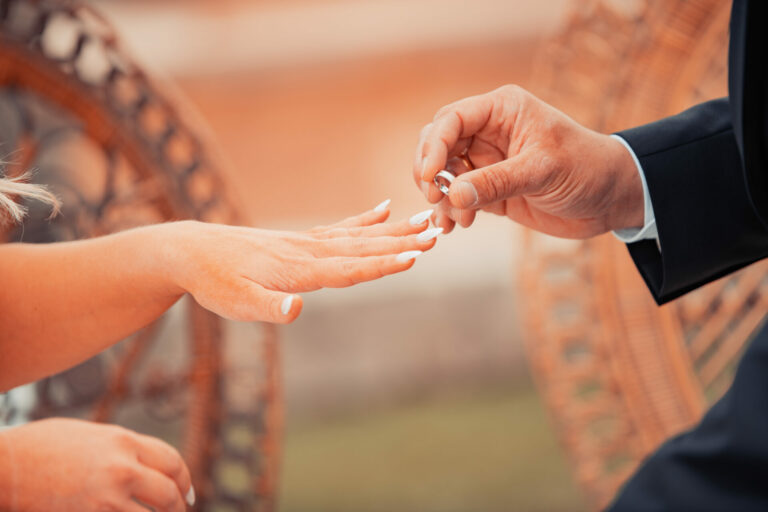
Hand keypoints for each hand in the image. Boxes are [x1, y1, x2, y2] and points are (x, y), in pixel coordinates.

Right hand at [0, 418, 192, 511]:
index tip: (187, 493)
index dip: (185, 480)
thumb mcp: (92, 436)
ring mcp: (106, 499)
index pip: (172, 462)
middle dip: (177, 507)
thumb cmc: (41, 448)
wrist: (4, 467)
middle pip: (168, 494)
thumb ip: (124, 448)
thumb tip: (149, 464)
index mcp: (124, 441)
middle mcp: (122, 468)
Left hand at [161, 203, 438, 322]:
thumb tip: (297, 310)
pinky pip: (342, 227)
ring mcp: (308, 242)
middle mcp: (310, 251)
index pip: (350, 268)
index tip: (415, 256)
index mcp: (300, 269)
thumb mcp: (236, 304)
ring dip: (394, 230)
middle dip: (402, 242)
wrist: (193, 251)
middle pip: (364, 247)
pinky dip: (366, 220)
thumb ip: (268, 308)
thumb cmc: (215, 282)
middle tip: (438, 234)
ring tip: (425, 221)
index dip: (383, 264)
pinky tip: (384, 210)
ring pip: (360, 235)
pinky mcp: (302, 240)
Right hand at [413, 85, 643, 237]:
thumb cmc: (586, 169)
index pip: (451, 119)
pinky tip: (453, 226)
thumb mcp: (542, 171)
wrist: (610, 199)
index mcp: (502, 110)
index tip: (430, 176)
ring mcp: (486, 161)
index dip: (434, 146)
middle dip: (430, 171)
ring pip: (443, 173)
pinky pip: (456, 197)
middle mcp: (488, 132)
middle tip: (435, 196)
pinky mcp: (488, 189)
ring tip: (454, 221)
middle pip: (438, 144)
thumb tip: (452, 194)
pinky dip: (449, 211)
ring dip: (440, 197)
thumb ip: (496, 182)